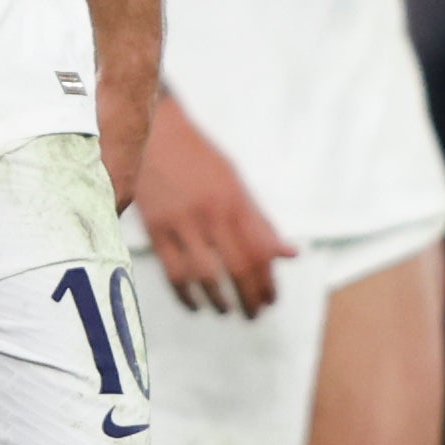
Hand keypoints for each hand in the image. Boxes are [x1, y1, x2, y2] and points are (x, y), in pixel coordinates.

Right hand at [134, 93, 293, 315]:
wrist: (154, 130)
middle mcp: (212, 213)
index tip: (270, 300)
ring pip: (205, 275)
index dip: (268, 282)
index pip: (260, 253)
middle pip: (237, 268)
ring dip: (219, 300)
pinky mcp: (155, 226)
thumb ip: (260, 221)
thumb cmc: (198, 156)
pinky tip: (193, 304)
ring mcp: (182, 221)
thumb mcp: (235, 182)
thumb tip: (290, 254)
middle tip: (253, 314)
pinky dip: (185, 294)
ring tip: (226, 311)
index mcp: (235, 202)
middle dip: (249, 298)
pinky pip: (173, 270)